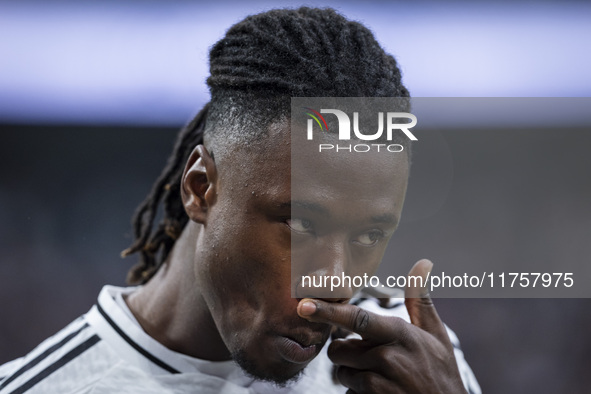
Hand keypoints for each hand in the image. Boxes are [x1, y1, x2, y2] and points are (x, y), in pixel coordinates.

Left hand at [297, 259, 465, 393]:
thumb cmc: (440, 372)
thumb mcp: (435, 335)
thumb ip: (420, 299)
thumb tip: (423, 262)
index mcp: (399, 332)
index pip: (357, 318)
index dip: (328, 311)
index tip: (304, 306)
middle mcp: (388, 355)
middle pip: (339, 349)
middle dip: (344, 354)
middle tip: (368, 359)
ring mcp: (382, 382)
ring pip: (342, 373)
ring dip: (352, 375)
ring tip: (380, 378)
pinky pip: (350, 393)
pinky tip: (381, 393)